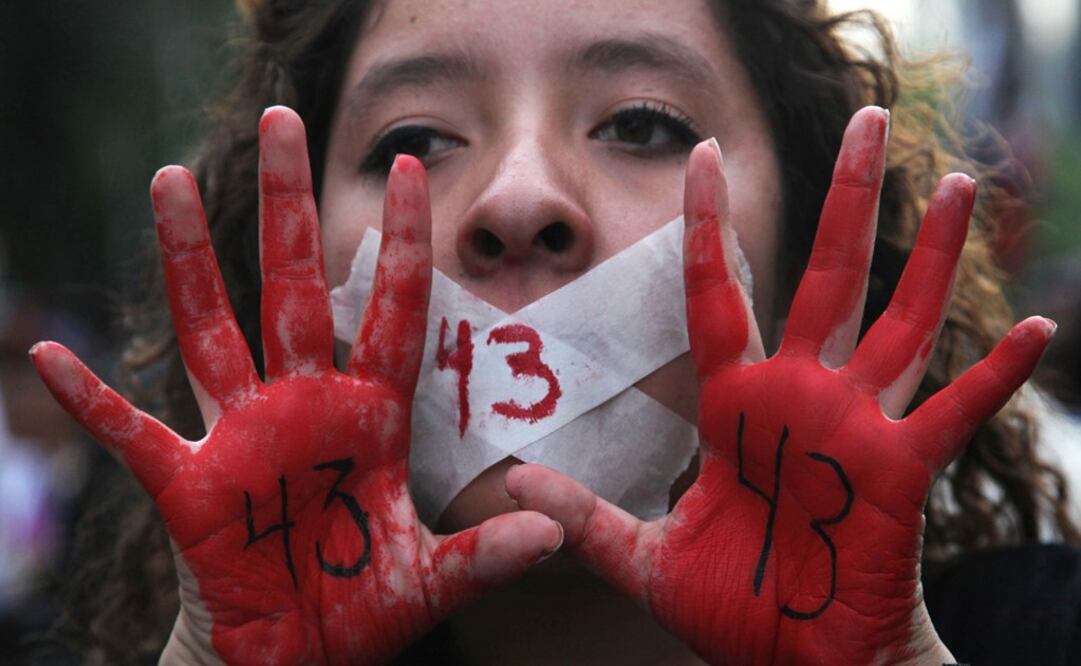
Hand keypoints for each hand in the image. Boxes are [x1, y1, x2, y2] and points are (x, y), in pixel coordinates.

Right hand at [32, 107, 561, 664]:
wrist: (296, 660)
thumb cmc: (362, 611)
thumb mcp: (430, 580)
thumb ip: (486, 555)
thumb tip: (553, 532)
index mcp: (370, 416)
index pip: (390, 310)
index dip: (402, 242)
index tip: (414, 169)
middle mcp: (304, 406)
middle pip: (291, 287)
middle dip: (289, 207)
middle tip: (281, 121)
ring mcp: (241, 437)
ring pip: (213, 329)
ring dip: (191, 260)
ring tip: (171, 179)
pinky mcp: (189, 485)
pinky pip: (133, 435)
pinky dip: (93, 402)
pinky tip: (46, 355)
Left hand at [508, 107, 1052, 663]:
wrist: (798, 665)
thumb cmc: (733, 609)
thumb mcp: (643, 559)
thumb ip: (586, 519)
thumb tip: (516, 482)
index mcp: (736, 406)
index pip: (719, 296)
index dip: (708, 228)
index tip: (702, 155)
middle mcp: (800, 398)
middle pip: (827, 278)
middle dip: (848, 201)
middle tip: (871, 121)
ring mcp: (856, 427)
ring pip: (899, 322)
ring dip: (929, 257)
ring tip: (953, 185)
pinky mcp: (901, 471)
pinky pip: (955, 414)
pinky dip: (995, 377)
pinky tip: (1038, 329)